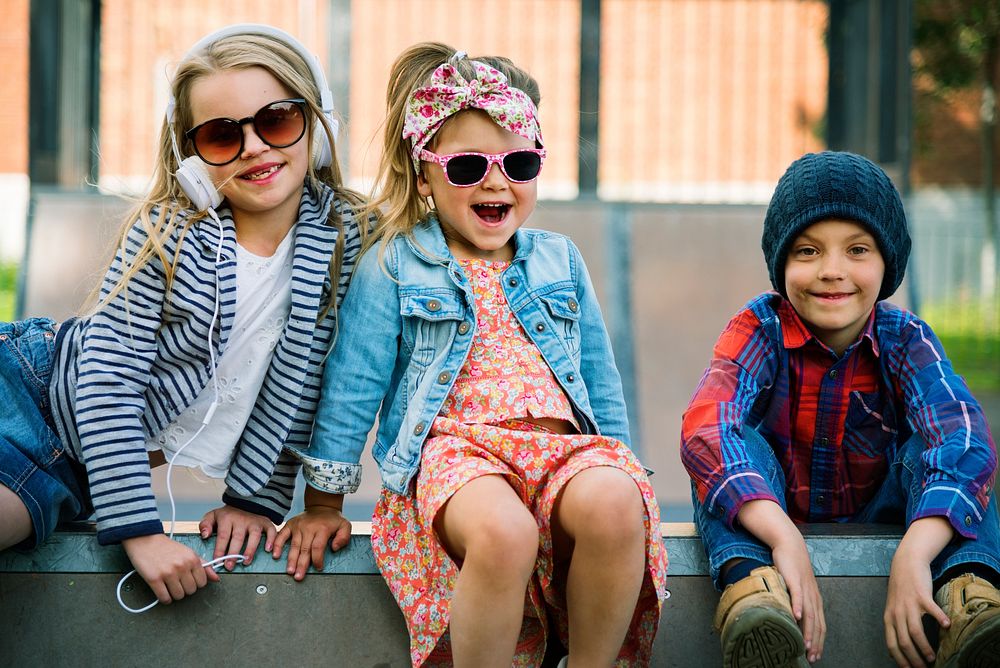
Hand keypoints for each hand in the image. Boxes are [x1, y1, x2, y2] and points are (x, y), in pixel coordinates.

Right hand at [122, 533, 218, 603]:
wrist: (145, 539)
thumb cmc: (166, 547)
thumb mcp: (188, 552)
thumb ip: (204, 566)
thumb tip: (216, 578)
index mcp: (192, 559)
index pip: (202, 582)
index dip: (196, 584)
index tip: (189, 580)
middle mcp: (182, 566)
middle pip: (191, 591)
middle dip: (185, 589)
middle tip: (178, 583)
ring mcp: (168, 573)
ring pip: (179, 596)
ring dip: (174, 595)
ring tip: (170, 586)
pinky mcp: (154, 579)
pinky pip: (164, 598)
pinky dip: (164, 599)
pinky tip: (163, 592)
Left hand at [199, 505, 276, 570]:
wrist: (246, 502)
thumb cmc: (228, 515)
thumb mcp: (213, 516)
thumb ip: (205, 525)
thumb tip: (204, 535)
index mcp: (227, 518)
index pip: (223, 536)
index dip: (220, 549)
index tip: (217, 560)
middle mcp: (242, 519)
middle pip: (238, 538)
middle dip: (233, 553)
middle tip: (230, 566)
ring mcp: (255, 521)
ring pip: (254, 535)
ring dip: (250, 549)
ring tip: (246, 561)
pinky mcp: (265, 522)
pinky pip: (271, 531)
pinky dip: (271, 540)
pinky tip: (268, 550)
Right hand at [272, 506, 351, 580]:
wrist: (321, 506)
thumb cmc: (333, 520)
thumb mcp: (345, 526)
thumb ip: (344, 537)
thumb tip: (334, 548)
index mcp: (322, 529)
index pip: (318, 547)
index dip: (317, 559)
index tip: (318, 568)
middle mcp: (309, 527)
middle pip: (305, 549)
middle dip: (301, 564)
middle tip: (299, 577)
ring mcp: (298, 526)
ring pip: (294, 546)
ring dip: (291, 560)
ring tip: (290, 571)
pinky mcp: (290, 524)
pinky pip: (282, 535)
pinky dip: (277, 545)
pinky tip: (276, 555)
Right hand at [737, 500, 825, 662]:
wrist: (790, 545)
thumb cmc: (792, 567)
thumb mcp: (798, 587)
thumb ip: (798, 602)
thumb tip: (793, 620)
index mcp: (815, 599)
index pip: (821, 625)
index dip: (819, 641)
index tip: (815, 656)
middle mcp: (813, 596)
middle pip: (817, 623)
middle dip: (815, 642)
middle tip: (812, 657)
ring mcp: (805, 588)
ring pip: (809, 613)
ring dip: (808, 630)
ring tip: (805, 644)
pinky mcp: (794, 579)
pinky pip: (797, 595)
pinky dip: (798, 607)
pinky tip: (796, 616)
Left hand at [883, 517, 953, 667]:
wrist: (905, 563)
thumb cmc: (901, 588)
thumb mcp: (892, 607)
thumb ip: (893, 626)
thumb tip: (893, 650)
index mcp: (888, 617)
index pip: (891, 643)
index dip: (899, 659)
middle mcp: (897, 612)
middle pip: (903, 641)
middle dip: (913, 659)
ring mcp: (908, 603)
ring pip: (914, 630)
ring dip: (924, 646)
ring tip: (932, 657)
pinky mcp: (921, 594)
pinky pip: (931, 609)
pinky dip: (939, 619)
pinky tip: (947, 627)